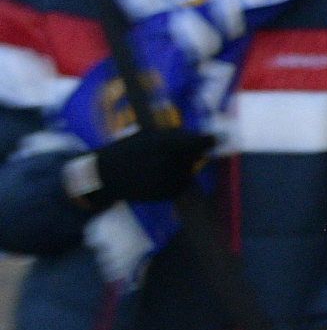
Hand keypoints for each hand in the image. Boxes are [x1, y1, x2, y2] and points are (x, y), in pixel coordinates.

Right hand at [91, 125, 213, 204]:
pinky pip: (182, 183)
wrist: (105, 176)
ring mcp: (171, 179)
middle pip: (197, 156)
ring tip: (155, 166)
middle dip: (189, 153)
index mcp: (166, 144)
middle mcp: (172, 162)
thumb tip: (204, 138)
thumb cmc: (126, 151)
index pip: (201, 142)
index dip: (211, 140)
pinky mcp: (170, 193)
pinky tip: (155, 177)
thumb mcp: (147, 136)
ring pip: (189, 170)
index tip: (219, 139)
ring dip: (181, 166)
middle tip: (166, 153)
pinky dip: (174, 179)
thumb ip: (175, 137)